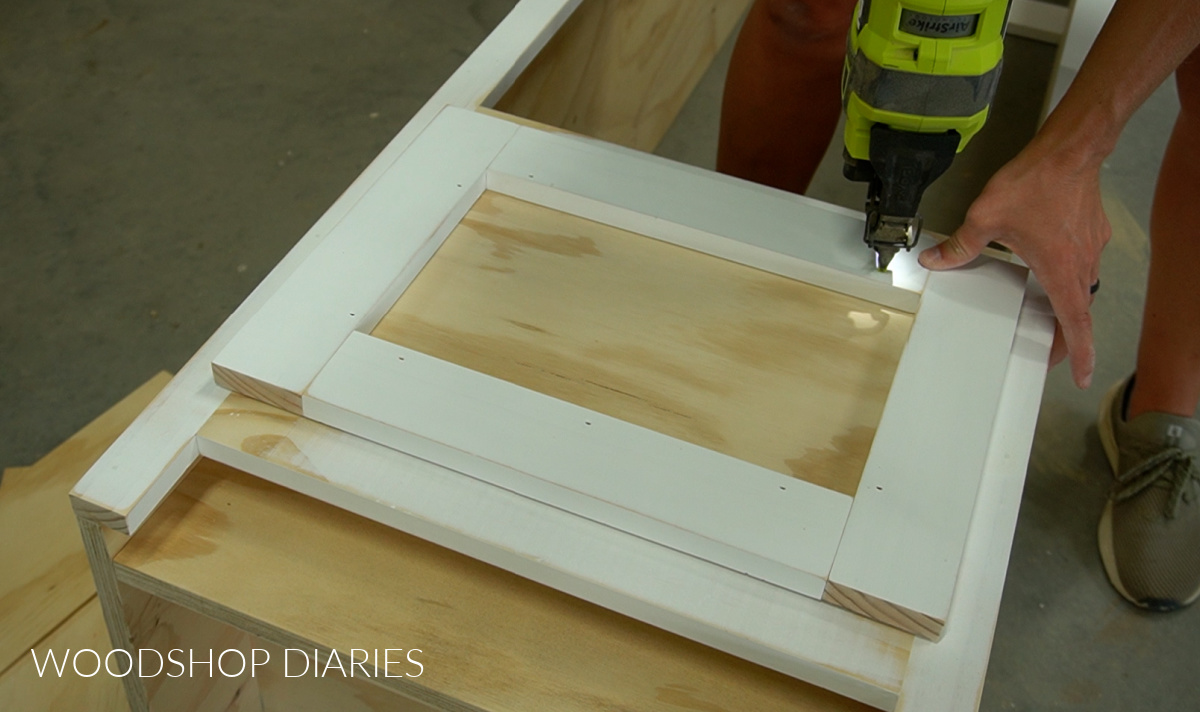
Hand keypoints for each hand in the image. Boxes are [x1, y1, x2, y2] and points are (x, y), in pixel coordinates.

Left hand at [918, 136, 1110, 388]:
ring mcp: (1091, 247)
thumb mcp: (986, 218)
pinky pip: (1083, 263)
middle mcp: (1082, 263)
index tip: (1084, 375)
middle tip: (1050, 350)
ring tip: (1048, 315)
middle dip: (1067, 335)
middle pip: (1079, 311)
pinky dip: (1070, 276)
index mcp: (1060, 271)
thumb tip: (935, 259)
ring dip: (1068, 304)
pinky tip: (1050, 267)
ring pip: (1082, 287)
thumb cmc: (1036, 181)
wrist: (1070, 149)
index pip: (1076, 324)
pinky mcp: (1092, 231)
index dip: (1081, 354)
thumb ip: (961, 245)